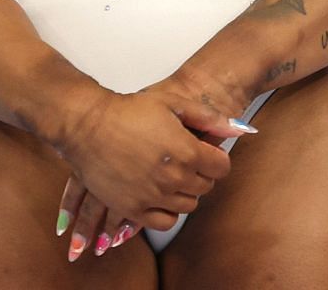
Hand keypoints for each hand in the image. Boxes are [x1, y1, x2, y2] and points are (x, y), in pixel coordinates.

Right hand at [50, 89, 240, 260]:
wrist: (88, 125)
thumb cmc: (130, 110)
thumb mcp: (174, 104)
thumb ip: (210, 118)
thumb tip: (239, 128)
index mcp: (187, 151)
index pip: (221, 168)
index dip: (217, 159)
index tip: (208, 153)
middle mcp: (172, 178)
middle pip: (205, 187)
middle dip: (202, 174)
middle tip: (189, 162)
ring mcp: (151, 196)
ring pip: (187, 206)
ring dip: (186, 193)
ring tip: (173, 176)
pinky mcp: (131, 209)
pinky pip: (163, 222)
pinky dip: (168, 212)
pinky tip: (162, 196)